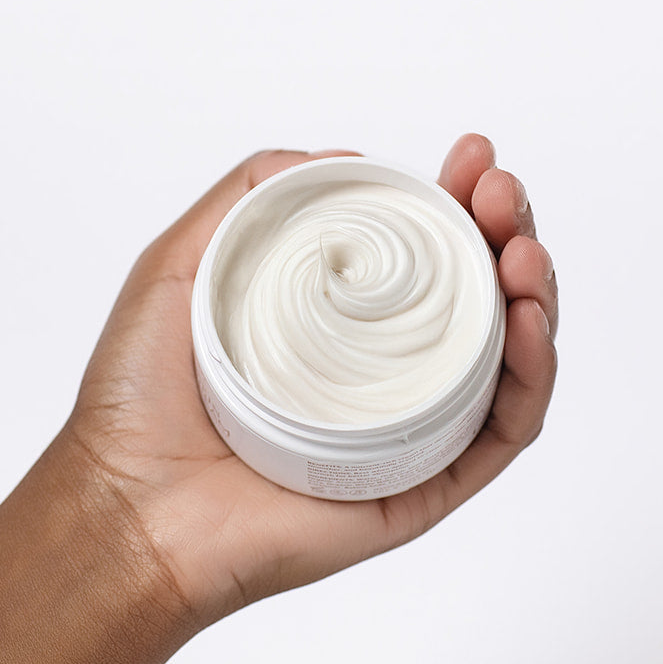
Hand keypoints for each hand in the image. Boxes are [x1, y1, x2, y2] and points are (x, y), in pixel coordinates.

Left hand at [56, 133, 558, 628]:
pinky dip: (533, 378)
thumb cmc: (136, 401)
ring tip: (524, 252)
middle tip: (501, 192)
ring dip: (535, 295)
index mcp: (336, 325)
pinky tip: (529, 327)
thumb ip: (248, 199)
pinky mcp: (424, 488)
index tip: (469, 156)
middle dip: (506, 231)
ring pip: (507, 359)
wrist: (127, 508)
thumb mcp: (180, 266)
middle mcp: (383, 375)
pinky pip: (503, 433)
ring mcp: (410, 432)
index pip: (424, 253)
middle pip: (480, 295)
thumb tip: (343, 155)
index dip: (458, 198)